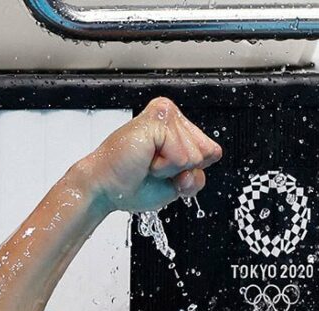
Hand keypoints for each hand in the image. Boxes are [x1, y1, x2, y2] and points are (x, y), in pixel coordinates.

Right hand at [77, 97, 222, 213]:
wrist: (106, 189)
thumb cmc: (134, 184)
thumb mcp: (178, 185)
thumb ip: (198, 175)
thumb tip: (205, 157)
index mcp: (178, 128)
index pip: (212, 152)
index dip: (192, 172)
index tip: (164, 171)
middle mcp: (173, 117)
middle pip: (206, 153)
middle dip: (182, 171)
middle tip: (153, 167)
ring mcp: (166, 114)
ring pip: (194, 155)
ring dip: (170, 169)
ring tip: (147, 163)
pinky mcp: (158, 119)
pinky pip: (181, 155)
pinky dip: (165, 166)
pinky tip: (146, 159)